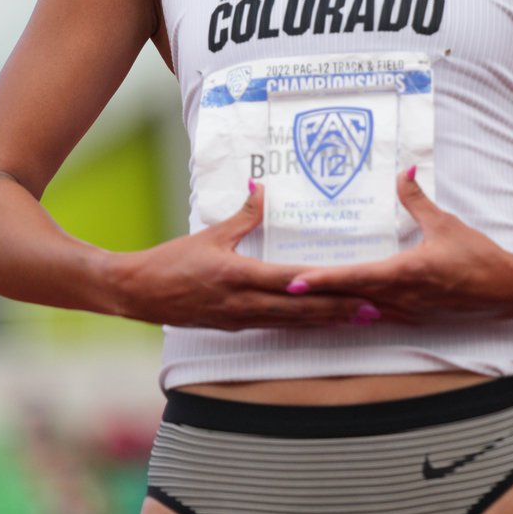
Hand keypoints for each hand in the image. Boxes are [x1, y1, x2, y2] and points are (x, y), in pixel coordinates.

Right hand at [109, 183, 370, 330]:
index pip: (290, 282)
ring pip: (292, 323)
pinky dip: (301, 325)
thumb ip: (242, 215)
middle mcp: (243, 303)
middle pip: (300, 310)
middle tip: (374, 308)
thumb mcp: (209, 234)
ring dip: (326, 321)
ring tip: (357, 319)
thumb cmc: (171, 261)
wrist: (138, 292)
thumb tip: (261, 187)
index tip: (354, 286)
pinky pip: (275, 327)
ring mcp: (239, 319)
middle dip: (339, 310)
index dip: (324, 286)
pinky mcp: (234, 327)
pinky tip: (319, 324)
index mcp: (238, 276)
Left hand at [285, 170, 512, 324]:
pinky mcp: (416, 317)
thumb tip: (402, 172)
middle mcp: (401, 298)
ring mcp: (408, 312)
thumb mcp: (445, 223)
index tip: (294, 282)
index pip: (354, 278)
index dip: (322, 280)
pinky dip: (358, 310)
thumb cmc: (478, 256)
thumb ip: (417, 200)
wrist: (508, 291)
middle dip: (317, 295)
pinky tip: (346, 306)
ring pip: (361, 310)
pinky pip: (379, 315)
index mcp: (405, 274)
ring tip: (307, 298)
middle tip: (283, 290)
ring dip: (335, 305)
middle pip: (349, 298)